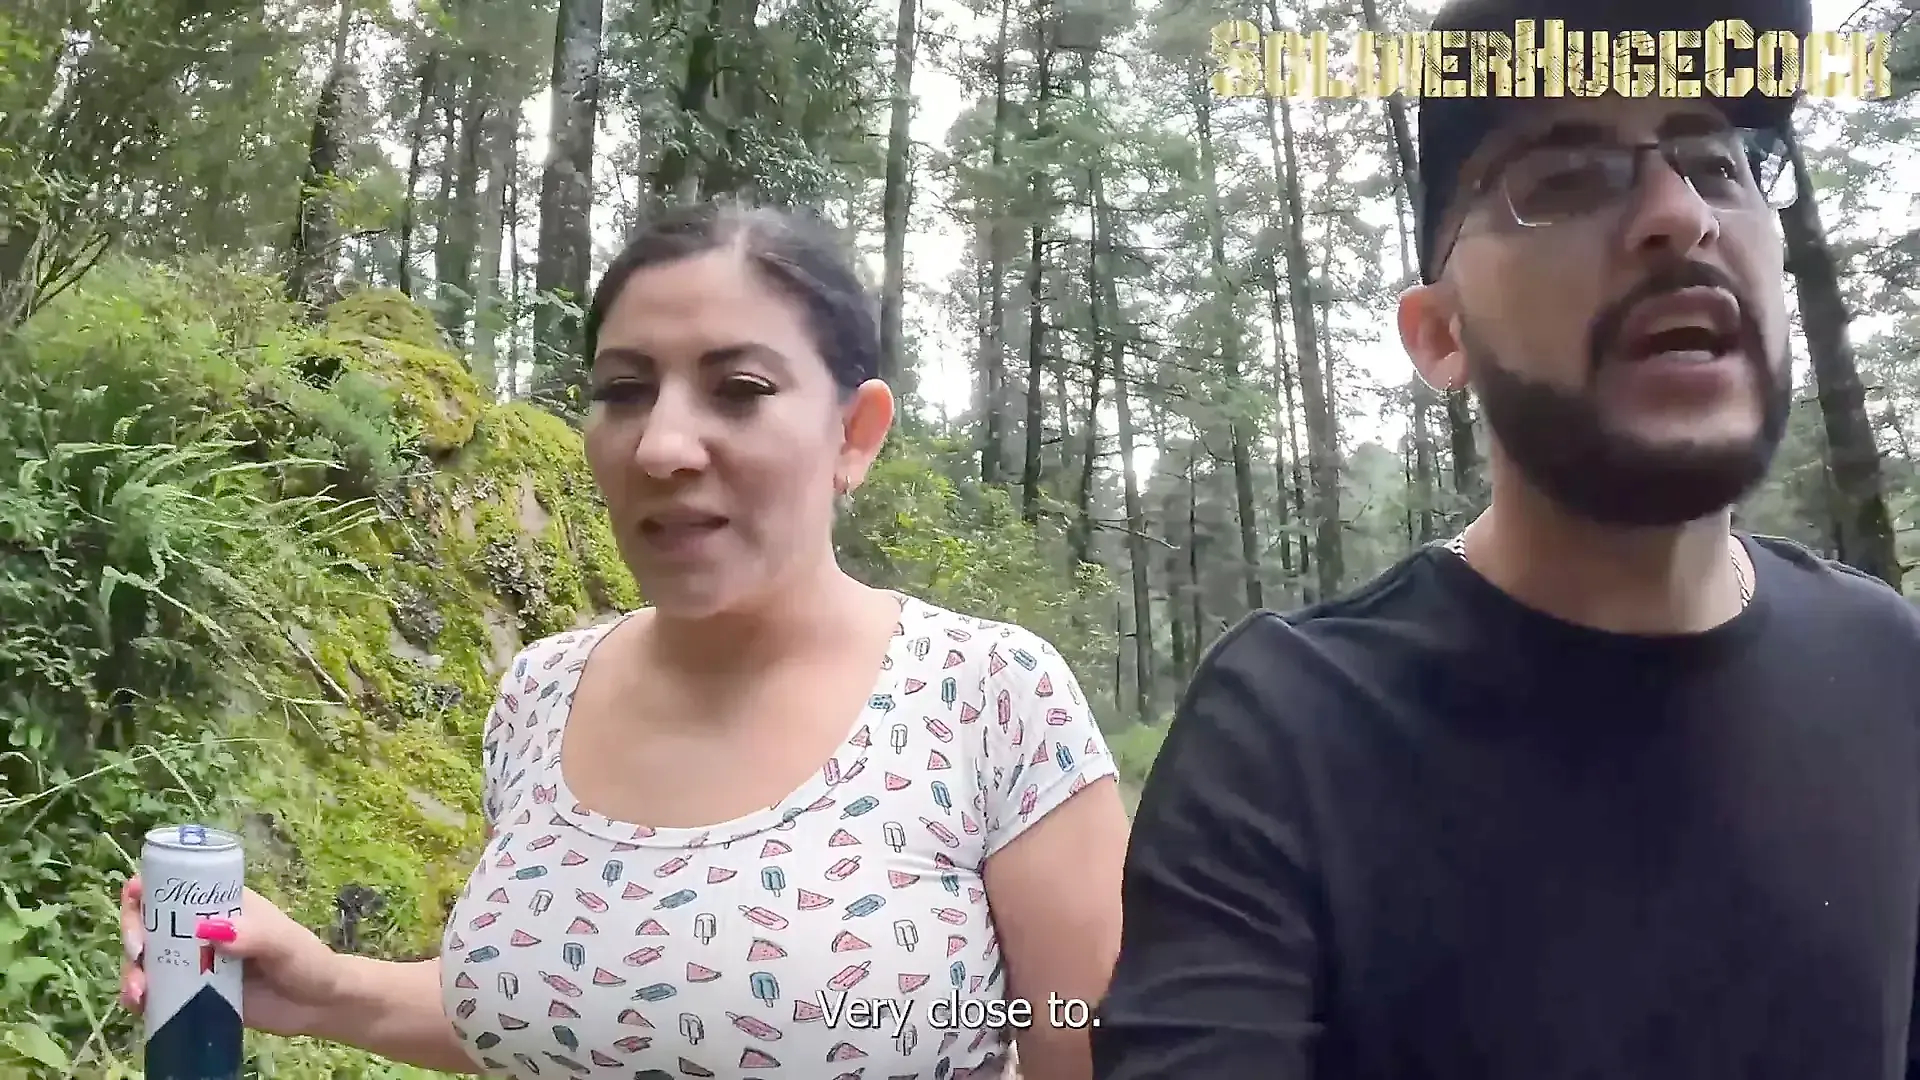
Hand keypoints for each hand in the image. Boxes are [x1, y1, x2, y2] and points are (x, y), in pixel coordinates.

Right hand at [119, 875, 345, 1037]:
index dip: (149, 885)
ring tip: (139, 992)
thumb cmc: (306, 962)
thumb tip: (210, 930)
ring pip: (146, 960)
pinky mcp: (190, 997)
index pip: (176, 886)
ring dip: (132, 971)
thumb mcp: (285, 943)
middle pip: (149, 922)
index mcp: (222, 905)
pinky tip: (139, 1006)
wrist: (316, 1005)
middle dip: (133, 932)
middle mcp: (199, 931)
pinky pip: (155, 994)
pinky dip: (140, 998)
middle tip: (139, 951)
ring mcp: (192, 965)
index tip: (135, 895)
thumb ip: (255, 935)